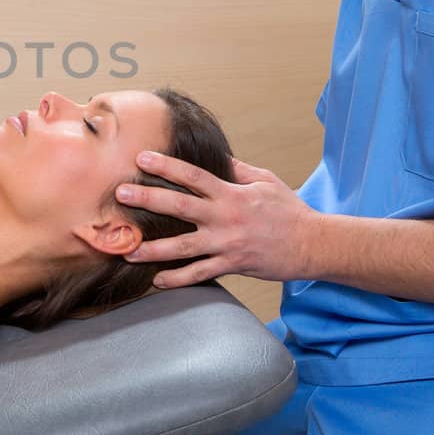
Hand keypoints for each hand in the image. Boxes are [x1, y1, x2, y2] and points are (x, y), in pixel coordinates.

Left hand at [117, 153, 316, 288]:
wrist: (313, 244)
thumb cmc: (289, 210)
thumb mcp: (265, 181)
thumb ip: (237, 169)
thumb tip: (217, 154)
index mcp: (231, 193)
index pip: (193, 176)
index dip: (166, 166)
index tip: (141, 158)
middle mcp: (225, 218)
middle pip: (180, 207)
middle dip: (148, 200)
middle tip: (120, 194)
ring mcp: (227, 244)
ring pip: (184, 247)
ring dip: (153, 249)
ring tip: (127, 249)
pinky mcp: (232, 265)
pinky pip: (200, 273)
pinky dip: (178, 278)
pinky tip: (157, 280)